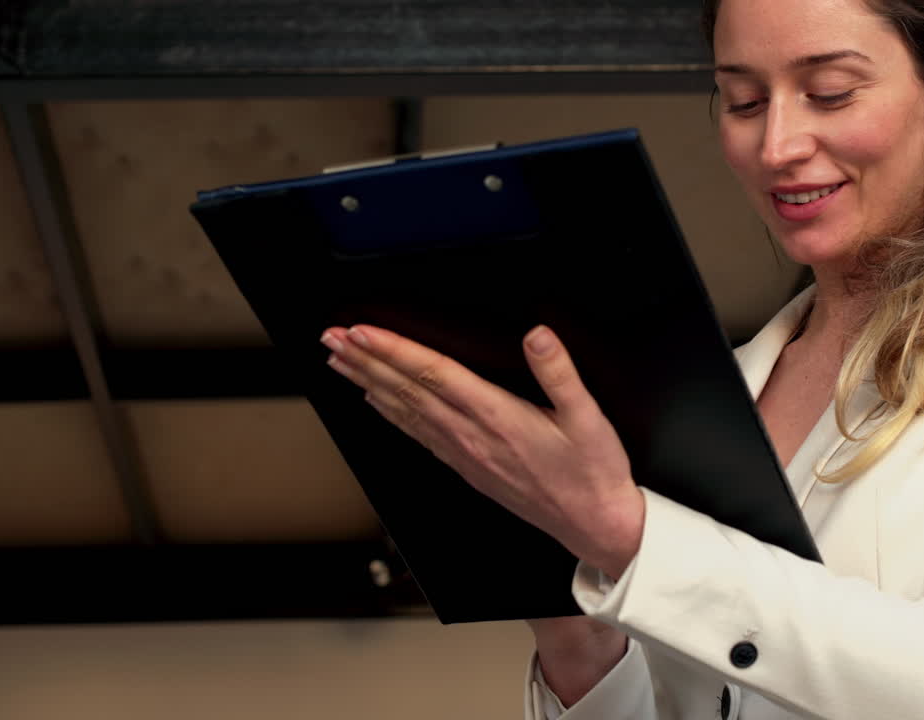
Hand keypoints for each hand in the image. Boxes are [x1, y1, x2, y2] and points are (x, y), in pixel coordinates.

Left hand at [319, 323, 644, 577]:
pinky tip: (376, 402)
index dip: (393, 350)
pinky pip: (418, 435)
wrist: (592, 525)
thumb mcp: (588, 418)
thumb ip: (560, 373)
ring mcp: (464, 454)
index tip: (361, 332)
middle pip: (406, 391)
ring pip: (405, 412)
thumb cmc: (592, 472)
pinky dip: (390, 414)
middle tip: (331, 338)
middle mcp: (472, 436)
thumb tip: (538, 336)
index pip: (433, 375)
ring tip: (340, 363)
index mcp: (497, 417)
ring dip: (368, 384)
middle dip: (365, 361)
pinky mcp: (467, 468)